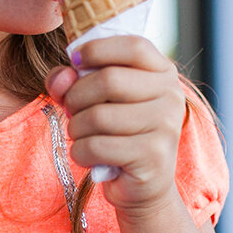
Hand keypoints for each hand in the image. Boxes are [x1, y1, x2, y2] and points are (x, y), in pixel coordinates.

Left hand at [45, 35, 186, 214]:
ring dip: (76, 128)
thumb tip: (61, 79)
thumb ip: (71, 81)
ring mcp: (166, 126)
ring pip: (98, 116)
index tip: (76, 61)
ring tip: (82, 135)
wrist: (142, 186)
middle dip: (76, 97)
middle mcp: (171, 95)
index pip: (134, 46)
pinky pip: (97, 146)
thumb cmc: (116, 134)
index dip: (98, 49)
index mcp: (163, 73)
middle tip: (72, 111)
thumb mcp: (94, 100)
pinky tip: (89, 156)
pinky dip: (80, 152)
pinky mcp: (152, 156)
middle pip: (109, 80)